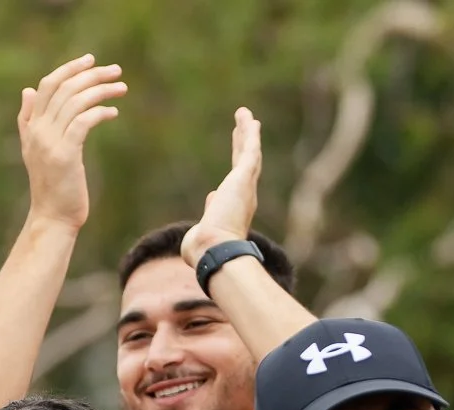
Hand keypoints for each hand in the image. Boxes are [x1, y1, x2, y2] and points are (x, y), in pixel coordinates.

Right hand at [19, 55, 125, 229]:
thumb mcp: (35, 150)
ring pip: (76, 102)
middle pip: (64, 88)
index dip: (68, 69)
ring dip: (101, 90)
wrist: (51, 218)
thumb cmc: (50, 186)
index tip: (90, 61)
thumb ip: (29, 120)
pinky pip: (84, 122)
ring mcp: (50, 143)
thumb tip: (26, 90)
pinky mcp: (66, 155)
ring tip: (121, 88)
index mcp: (31, 127)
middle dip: (91, 74)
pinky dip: (100, 112)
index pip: (47, 85)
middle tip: (115, 70)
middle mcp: (38, 131)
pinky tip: (113, 112)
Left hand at [180, 107, 262, 269]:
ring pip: (249, 154)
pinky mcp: (244, 178)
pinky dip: (249, 133)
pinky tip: (248, 118)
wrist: (214, 251)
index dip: (237, 167)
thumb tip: (212, 198)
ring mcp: (245, 186)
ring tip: (245, 115)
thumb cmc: (204, 249)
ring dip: (248, 133)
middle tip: (245, 127)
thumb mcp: (204, 229)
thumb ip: (210, 213)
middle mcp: (244, 197)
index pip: (236, 183)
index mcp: (234, 209)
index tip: (238, 156)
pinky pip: (249, 150)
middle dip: (244, 145)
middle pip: (245, 164)